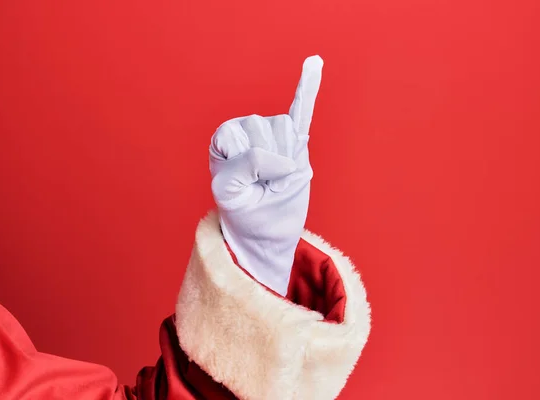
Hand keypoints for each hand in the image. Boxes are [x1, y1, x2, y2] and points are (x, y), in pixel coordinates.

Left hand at [209, 55, 322, 295]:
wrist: (267, 232)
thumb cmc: (243, 212)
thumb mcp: (230, 192)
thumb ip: (247, 164)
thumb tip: (286, 158)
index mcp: (224, 139)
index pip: (236, 133)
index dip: (243, 163)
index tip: (241, 184)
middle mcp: (247, 130)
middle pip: (263, 126)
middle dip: (267, 161)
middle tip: (263, 184)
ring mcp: (273, 135)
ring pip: (286, 129)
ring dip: (286, 158)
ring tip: (278, 177)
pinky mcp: (295, 144)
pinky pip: (302, 112)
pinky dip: (309, 89)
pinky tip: (315, 64)